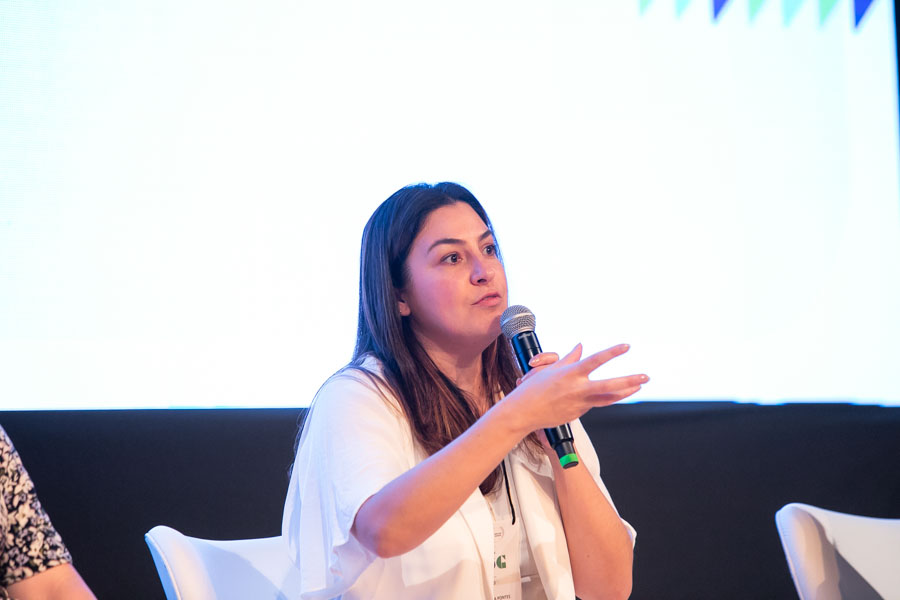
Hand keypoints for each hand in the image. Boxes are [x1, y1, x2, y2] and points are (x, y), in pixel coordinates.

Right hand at [505, 343, 647, 432]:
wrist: (524, 412)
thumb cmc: (534, 388)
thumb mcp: (551, 369)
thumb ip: (569, 358)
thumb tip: (580, 346)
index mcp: (570, 374)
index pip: (596, 360)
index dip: (612, 352)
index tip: (626, 346)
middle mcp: (577, 389)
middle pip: (609, 386)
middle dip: (629, 381)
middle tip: (645, 377)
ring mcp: (579, 404)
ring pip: (607, 399)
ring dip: (624, 392)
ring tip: (637, 387)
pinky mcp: (578, 413)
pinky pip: (592, 404)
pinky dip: (598, 398)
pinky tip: (601, 394)